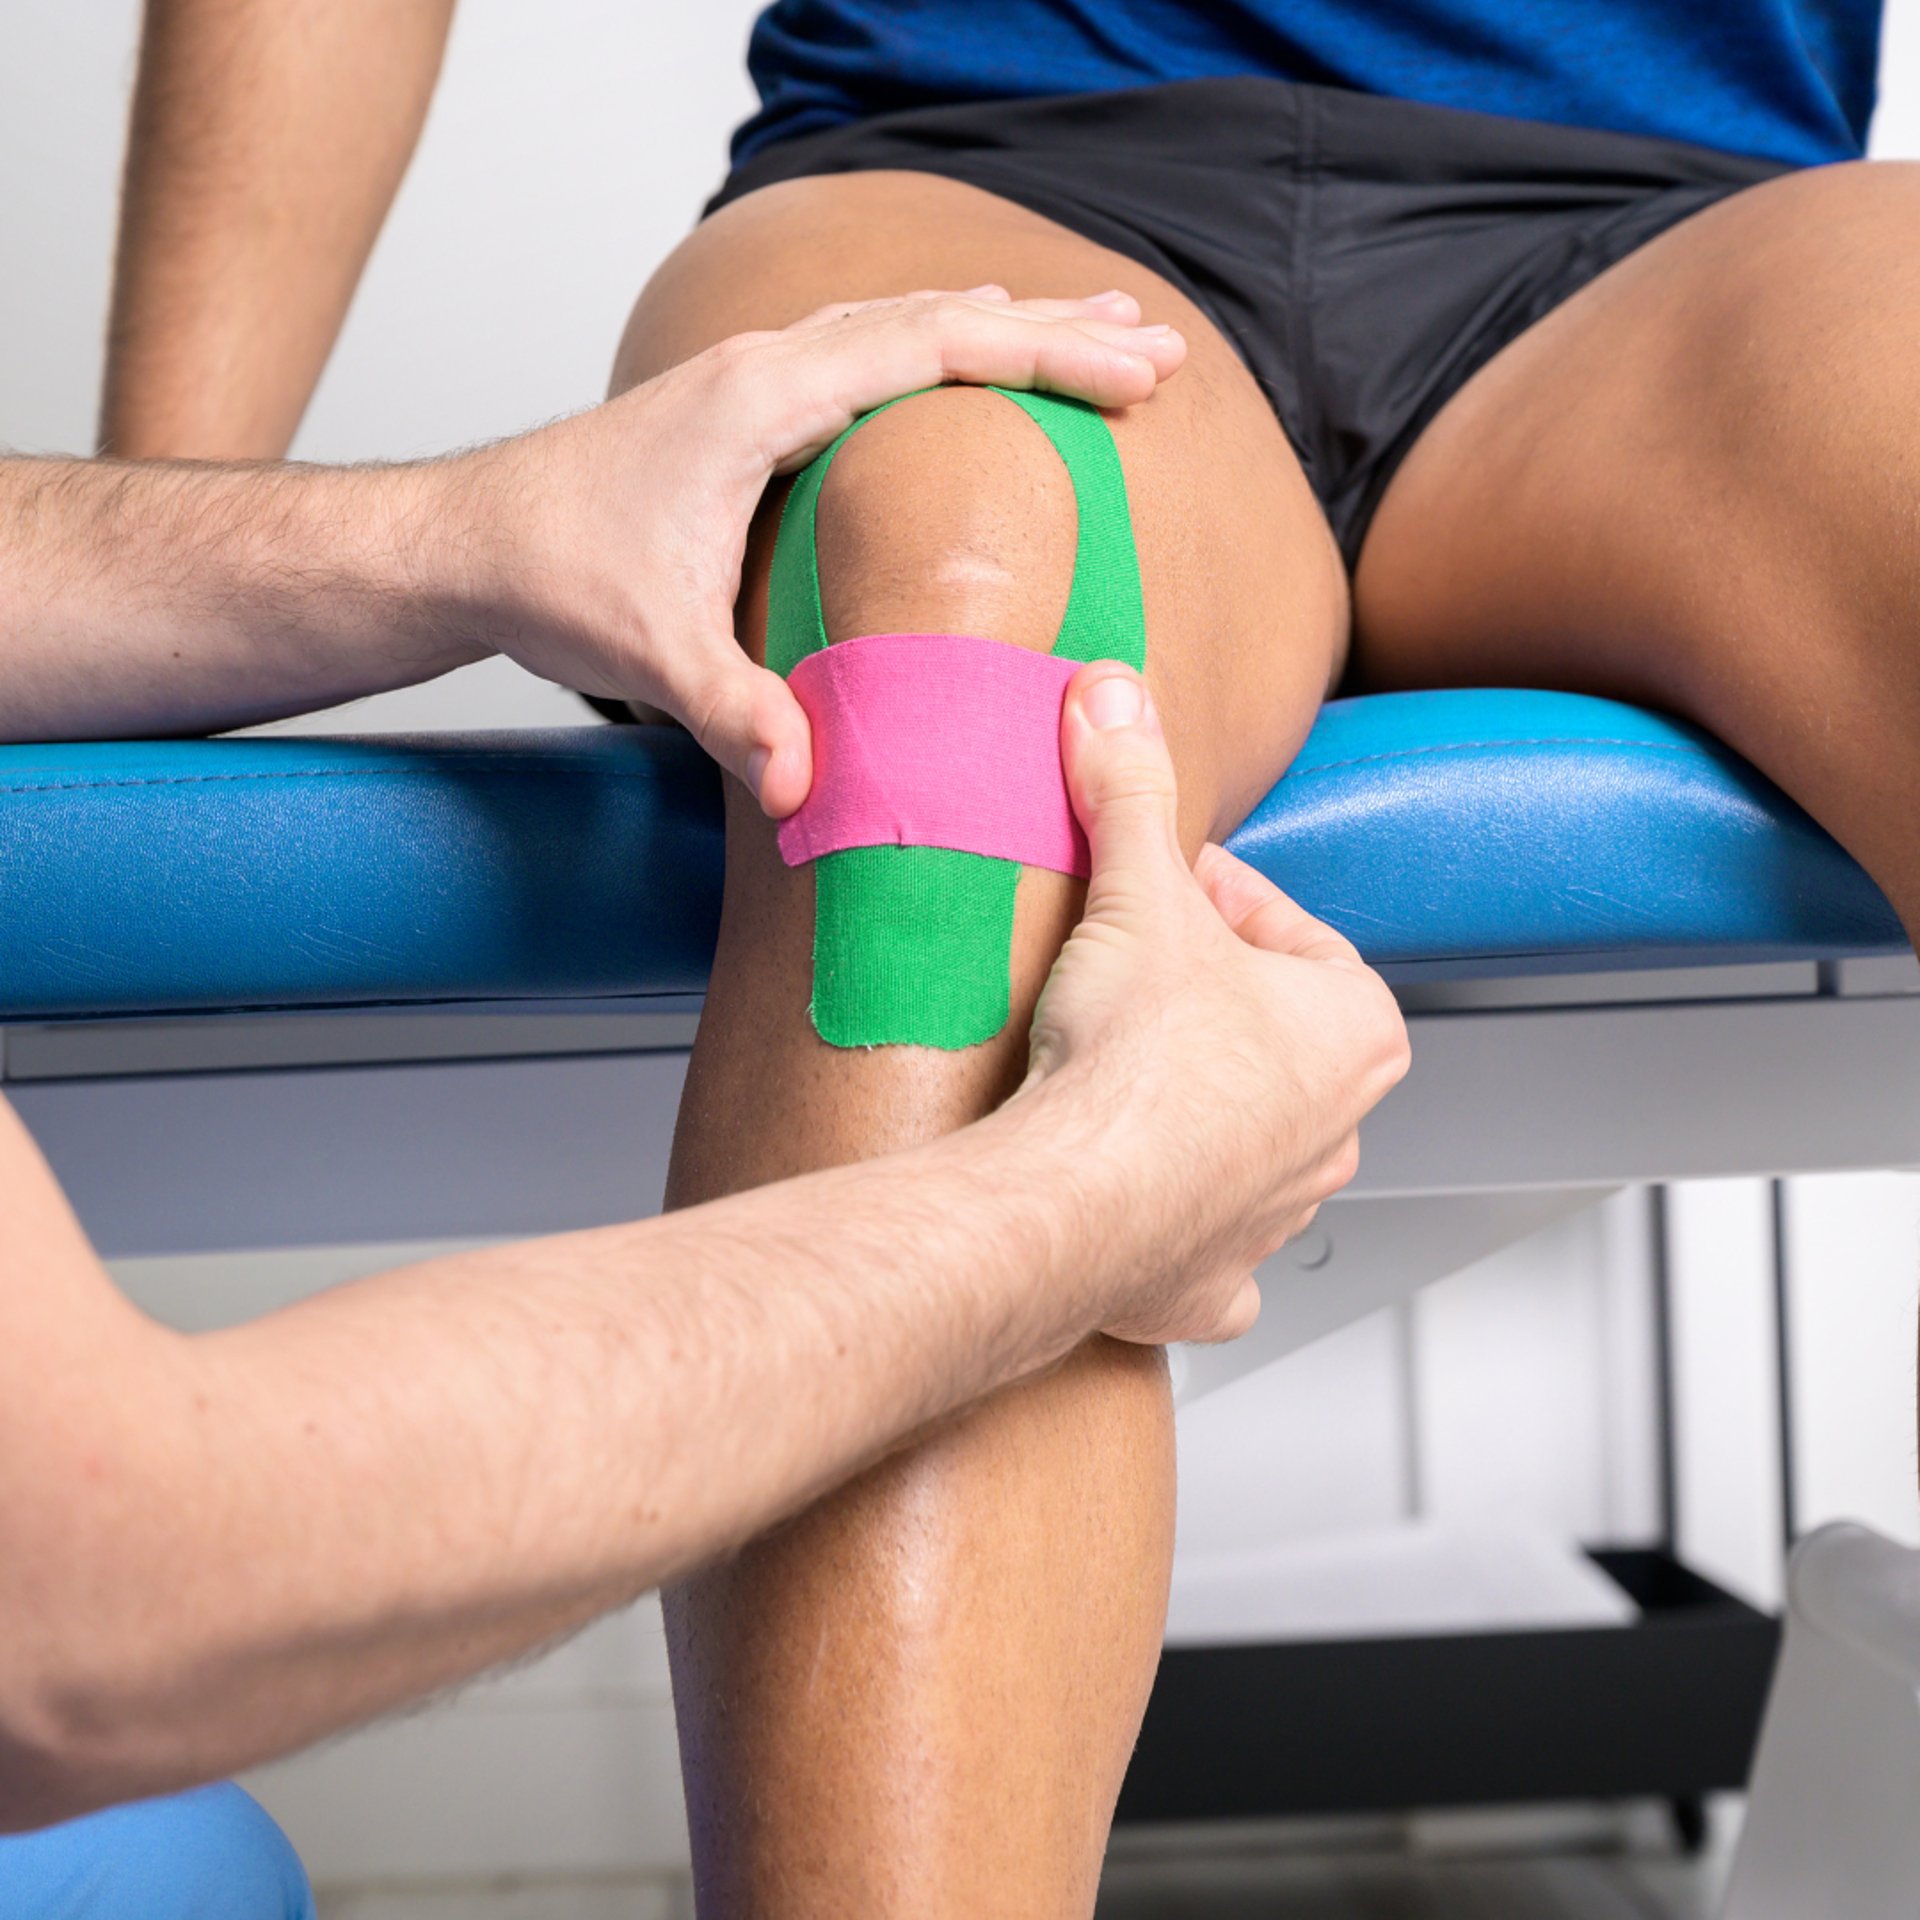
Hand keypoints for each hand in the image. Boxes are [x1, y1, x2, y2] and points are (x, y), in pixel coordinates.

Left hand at [454, 288, 1184, 815]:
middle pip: (938, 316)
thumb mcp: (649, 652)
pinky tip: (963, 360)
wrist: (462, 541)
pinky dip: (941, 346)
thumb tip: (805, 790)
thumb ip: (735, 713)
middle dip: (1055, 331)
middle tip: (1158, 345)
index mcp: (761, 399)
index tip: (1133, 376)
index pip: (935, 349)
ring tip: (1092, 334)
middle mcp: (762, 366)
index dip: (1044, 360)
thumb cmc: (547, 573)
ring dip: (1004, 326)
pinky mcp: (742, 407)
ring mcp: (751, 378)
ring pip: (904, 324)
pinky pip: (867, 351)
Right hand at [1026, 664, 1410, 1345]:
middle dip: (1204, 1001)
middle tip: (1125, 970)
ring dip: (1192, 1105)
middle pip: (1268, 1036)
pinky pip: (1208, 1251)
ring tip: (1108, 1068)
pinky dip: (1177, 1229)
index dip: (1211, 898)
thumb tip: (1112, 695)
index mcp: (1358, 1032)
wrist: (1074, 1194)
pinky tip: (1137, 1199)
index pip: (1289, 933)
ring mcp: (1278, 1216)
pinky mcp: (1209, 1282)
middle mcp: (1340, 1131)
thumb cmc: (1138, 1060)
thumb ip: (1132, 787)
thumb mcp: (1138, 892)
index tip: (1154, 887)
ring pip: (1248, 1141)